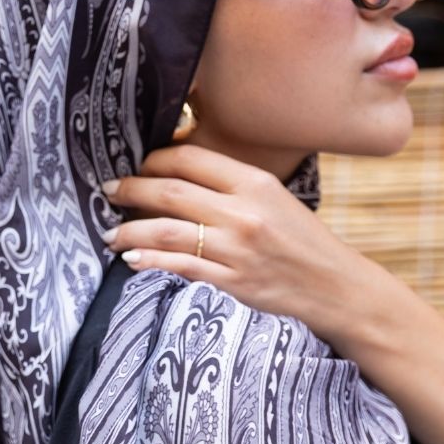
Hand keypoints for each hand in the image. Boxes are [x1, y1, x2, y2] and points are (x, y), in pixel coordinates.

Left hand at [99, 143, 363, 347]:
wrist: (333, 285)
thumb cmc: (302, 240)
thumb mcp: (275, 197)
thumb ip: (233, 186)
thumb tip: (180, 176)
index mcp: (255, 183)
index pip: (191, 159)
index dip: (156, 160)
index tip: (139, 165)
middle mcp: (243, 213)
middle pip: (172, 192)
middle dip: (132, 189)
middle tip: (110, 190)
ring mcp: (237, 249)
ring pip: (168, 231)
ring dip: (131, 229)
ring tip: (110, 232)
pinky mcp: (233, 282)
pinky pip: (181, 267)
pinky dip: (150, 261)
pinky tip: (132, 258)